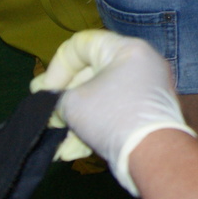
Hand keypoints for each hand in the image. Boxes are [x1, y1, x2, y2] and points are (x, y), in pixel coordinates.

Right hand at [30, 30, 194, 195]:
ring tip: (55, 138)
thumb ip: (59, 97)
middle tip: (45, 114)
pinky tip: (70, 152)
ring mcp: (146, 90)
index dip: (57, 66)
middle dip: (64, 97)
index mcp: (126, 49)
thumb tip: (56, 102)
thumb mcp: (73, 102)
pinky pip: (113, 114)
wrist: (152, 154)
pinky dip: (92, 129)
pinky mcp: (145, 114)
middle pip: (90, 74)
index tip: (45, 90)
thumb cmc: (111, 116)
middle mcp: (140, 64)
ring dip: (74, 119)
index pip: (82, 44)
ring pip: (99, 99)